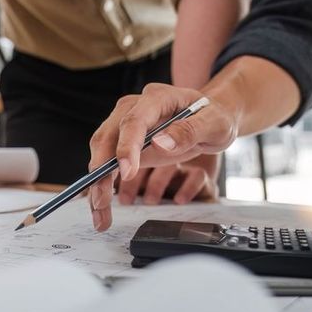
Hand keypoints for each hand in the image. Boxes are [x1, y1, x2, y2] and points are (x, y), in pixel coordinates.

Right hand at [89, 83, 236, 230]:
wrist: (209, 119)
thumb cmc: (214, 118)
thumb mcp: (214, 124)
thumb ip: (189, 131)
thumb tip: (160, 143)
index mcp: (157, 98)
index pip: (134, 120)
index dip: (127, 146)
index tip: (128, 171)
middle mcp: (134, 108)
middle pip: (108, 137)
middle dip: (101, 172)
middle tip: (102, 201)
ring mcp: (125, 125)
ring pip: (101, 153)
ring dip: (97, 184)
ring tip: (100, 213)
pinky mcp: (123, 143)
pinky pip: (106, 164)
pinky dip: (102, 186)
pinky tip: (103, 206)